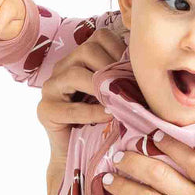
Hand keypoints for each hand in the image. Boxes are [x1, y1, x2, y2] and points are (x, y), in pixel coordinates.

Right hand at [36, 25, 125, 155]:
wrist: (81, 156)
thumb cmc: (104, 124)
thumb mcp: (117, 96)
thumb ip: (126, 79)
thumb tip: (149, 71)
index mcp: (80, 59)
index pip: (99, 37)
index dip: (119, 50)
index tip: (135, 71)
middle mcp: (62, 68)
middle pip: (86, 50)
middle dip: (111, 68)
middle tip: (129, 87)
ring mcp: (51, 88)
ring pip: (74, 74)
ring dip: (100, 87)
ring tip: (117, 101)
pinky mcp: (45, 110)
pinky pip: (69, 108)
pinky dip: (91, 112)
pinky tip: (108, 117)